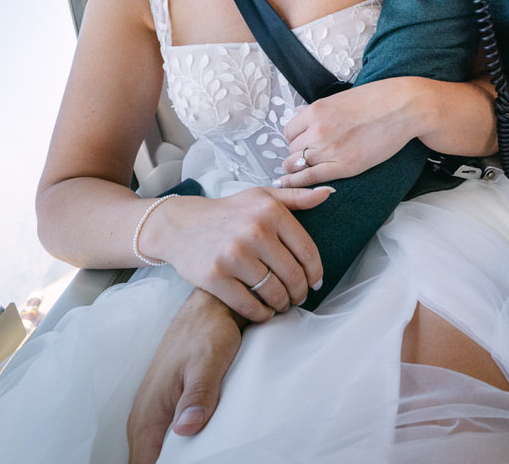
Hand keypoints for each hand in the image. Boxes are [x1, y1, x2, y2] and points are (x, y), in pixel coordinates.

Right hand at [127, 289, 242, 463]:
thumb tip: (186, 428)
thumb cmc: (205, 332)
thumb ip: (197, 396)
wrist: (207, 310)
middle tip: (207, 458)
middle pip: (150, 462)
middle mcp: (145, 419)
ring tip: (206, 455)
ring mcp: (155, 415)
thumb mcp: (207, 363)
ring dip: (178, 458)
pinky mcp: (167, 409)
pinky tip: (200, 449)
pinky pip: (167, 441)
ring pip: (158, 453)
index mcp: (148, 415)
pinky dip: (182, 449)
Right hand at [137, 187, 331, 320]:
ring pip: (273, 292)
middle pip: (293, 275)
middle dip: (300, 292)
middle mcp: (254, 232)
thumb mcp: (261, 196)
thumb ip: (296, 197)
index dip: (315, 272)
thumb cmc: (228, 212)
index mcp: (270, 212)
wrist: (180, 225)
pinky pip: (249, 304)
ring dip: (282, 304)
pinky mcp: (215, 276)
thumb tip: (327, 194)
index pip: (307, 251)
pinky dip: (261, 314)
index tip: (315, 282)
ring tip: (282, 304)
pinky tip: (264, 312)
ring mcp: (233, 255)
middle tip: (298, 297)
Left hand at [277, 80, 418, 186]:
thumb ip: (318, 109)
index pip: (289, 131)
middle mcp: (318, 130)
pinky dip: (298, 182)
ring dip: (299, 167)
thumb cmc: (377, 99)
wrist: (403, 108)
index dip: (294, 138)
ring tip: (306, 168)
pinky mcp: (344, 166)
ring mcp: (329, 149)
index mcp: (316, 111)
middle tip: (308, 155)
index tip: (301, 142)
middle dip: (297, 153)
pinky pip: (310, 178)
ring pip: (297, 164)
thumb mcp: (342, 98)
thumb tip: (300, 112)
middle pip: (292, 149)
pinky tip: (292, 184)